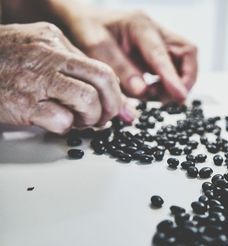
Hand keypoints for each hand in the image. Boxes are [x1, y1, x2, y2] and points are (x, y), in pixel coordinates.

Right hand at [0, 22, 127, 133]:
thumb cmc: (0, 63)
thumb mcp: (37, 49)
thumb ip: (71, 66)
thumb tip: (107, 91)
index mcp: (54, 41)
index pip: (102, 69)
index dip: (117, 94)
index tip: (121, 111)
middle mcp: (48, 56)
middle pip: (103, 81)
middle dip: (111, 106)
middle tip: (104, 118)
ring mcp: (35, 79)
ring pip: (87, 100)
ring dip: (89, 118)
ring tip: (79, 121)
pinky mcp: (22, 104)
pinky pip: (61, 120)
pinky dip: (64, 128)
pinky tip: (54, 124)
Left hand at [63, 9, 197, 101]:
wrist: (84, 21)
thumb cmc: (87, 30)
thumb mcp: (95, 48)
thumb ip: (120, 70)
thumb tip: (142, 91)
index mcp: (140, 26)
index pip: (162, 54)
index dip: (173, 77)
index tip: (180, 96)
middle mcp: (155, 30)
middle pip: (187, 53)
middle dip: (185, 79)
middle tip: (170, 99)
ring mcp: (159, 40)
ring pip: (185, 61)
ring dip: (176, 82)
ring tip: (153, 95)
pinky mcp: (158, 51)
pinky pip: (174, 67)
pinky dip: (168, 83)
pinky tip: (151, 90)